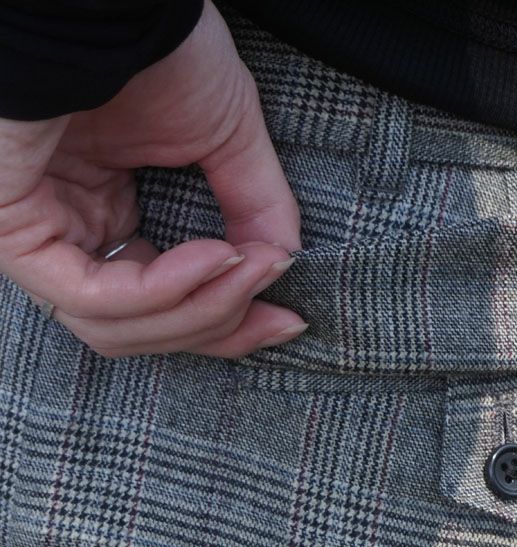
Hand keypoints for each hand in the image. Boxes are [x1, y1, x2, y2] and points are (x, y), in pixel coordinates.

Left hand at [0, 0, 306, 358]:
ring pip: (116, 328)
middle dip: (216, 327)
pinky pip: (94, 297)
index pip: (158, 306)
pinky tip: (215, 260)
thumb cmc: (154, 42)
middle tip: (275, 312)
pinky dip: (165, 292)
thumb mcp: (226, 134)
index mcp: (102, 212)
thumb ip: (255, 207)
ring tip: (246, 271)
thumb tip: (281, 267)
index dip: (225, 323)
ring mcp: (35, 236)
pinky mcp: (12, 231)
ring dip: (198, 312)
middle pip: (141, 331)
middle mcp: (66, 232)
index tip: (286, 320)